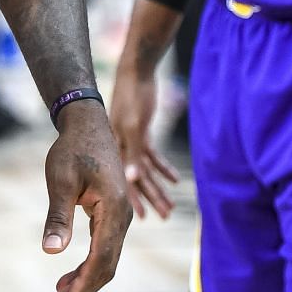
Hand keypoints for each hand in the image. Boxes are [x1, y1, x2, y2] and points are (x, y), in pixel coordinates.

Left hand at [41, 100, 133, 291]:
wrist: (87, 126)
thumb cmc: (72, 149)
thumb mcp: (60, 179)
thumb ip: (57, 215)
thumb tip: (50, 251)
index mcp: (114, 210)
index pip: (102, 258)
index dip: (85, 283)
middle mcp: (123, 218)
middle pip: (106, 266)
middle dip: (82, 291)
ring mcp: (119, 218)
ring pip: (105, 261)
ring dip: (83, 282)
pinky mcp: (111, 217)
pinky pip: (102, 249)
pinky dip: (86, 267)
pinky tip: (67, 278)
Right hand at [108, 69, 178, 219]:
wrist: (136, 72)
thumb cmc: (133, 98)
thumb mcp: (134, 126)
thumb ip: (132, 153)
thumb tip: (130, 180)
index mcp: (116, 148)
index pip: (125, 179)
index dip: (132, 199)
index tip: (141, 219)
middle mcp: (122, 146)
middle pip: (137, 178)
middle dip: (150, 198)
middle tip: (163, 217)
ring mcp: (131, 139)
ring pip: (146, 169)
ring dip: (158, 186)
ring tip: (170, 206)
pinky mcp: (140, 131)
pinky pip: (151, 154)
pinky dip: (162, 167)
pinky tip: (175, 179)